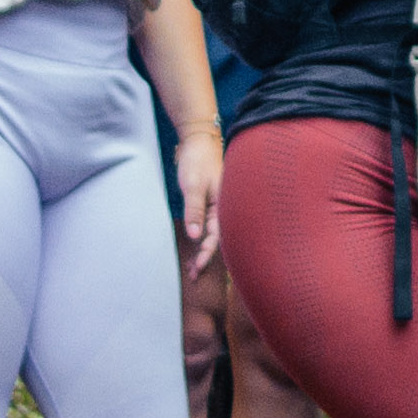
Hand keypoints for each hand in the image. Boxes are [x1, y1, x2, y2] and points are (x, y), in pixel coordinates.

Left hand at [174, 133, 222, 275]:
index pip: (217, 236)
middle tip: (194, 276)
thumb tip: (195, 236)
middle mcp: (225, 208)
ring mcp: (219, 206)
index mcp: (224, 205)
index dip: (207, 254)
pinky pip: (209, 225)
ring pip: (213, 234)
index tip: (197, 268)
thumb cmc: (198, 160)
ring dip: (203, 250)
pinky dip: (202, 237)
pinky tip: (195, 247)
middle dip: (206, 258)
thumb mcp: (193, 185)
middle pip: (218, 239)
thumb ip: (195, 210)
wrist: (199, 141)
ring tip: (192, 269)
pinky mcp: (212, 203)